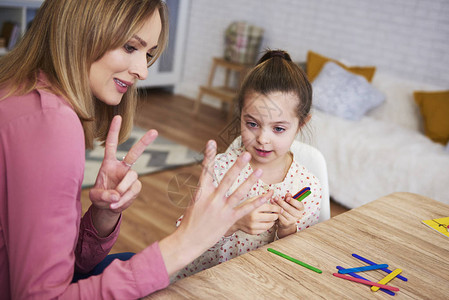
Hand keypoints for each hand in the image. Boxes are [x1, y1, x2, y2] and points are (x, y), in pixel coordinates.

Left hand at [89, 115, 156, 235]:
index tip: (118, 117)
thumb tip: (116, 195)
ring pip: (132, 177)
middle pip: (134, 153)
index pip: (111, 145)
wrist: (108, 208)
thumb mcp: (95, 197)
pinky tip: (117, 204)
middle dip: (144, 142)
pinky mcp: (136, 187)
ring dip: (122, 189)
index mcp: (109, 164)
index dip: (114, 131)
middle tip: (155, 131)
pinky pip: (133, 191)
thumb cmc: (100, 198)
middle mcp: (122, 168)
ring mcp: (130, 177)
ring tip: (114, 200)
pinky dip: (125, 199)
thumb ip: (103, 195)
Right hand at [159, 140, 271, 274]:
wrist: (188, 240)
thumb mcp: (195, 202)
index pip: (206, 170)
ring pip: (239, 193)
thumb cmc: (191, 220)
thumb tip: (208, 178)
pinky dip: (257, 202)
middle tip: (246, 154)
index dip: (208, 156)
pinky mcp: (229, 219)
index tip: (211, 142)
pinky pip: (246, 209)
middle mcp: (212, 199)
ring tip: (259, 172)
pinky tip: (266, 196)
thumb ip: (204, 190)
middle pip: (227, 179)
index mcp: (201, 192)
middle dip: (237, 166)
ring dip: (250, 181)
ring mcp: (221, 209)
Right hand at [225, 196, 279, 235]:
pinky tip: (264, 222)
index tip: (280, 208)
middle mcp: (253, 217)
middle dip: (276, 215)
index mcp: (253, 207)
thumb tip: (272, 191)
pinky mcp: (253, 232)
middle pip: (272, 217)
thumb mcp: (251, 199)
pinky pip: (265, 229)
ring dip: (272, 221)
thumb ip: (263, 196)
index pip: (270, 208)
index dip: (277, 208)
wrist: (233, 219)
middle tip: (276, 214)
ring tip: (271, 218)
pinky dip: (267, 226)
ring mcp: (253, 225)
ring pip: (270, 224)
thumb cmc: (243, 207)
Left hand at [273, 193, 303, 237]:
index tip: (286, 198)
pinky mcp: (286, 223)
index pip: (299, 204)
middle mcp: (298, 215)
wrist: (286, 222)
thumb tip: (288, 194)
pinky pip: (280, 216)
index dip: (293, 201)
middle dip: (281, 202)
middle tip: (275, 197)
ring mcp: (293, 220)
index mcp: (301, 208)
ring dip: (276, 206)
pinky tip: (272, 208)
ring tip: (272, 201)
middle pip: (289, 208)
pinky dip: (275, 212)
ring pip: (283, 212)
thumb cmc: (288, 209)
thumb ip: (289, 197)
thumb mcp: (289, 202)